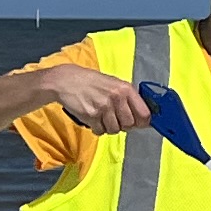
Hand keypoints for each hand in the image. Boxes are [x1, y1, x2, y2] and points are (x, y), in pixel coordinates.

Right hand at [41, 62, 155, 133]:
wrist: (66, 80)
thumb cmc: (92, 82)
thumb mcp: (115, 84)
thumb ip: (129, 99)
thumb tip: (144, 117)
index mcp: (126, 89)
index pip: (144, 114)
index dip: (143, 122)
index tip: (140, 124)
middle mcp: (117, 97)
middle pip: (130, 124)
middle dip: (123, 125)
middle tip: (115, 118)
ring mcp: (104, 107)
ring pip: (115, 129)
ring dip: (109, 127)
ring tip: (102, 117)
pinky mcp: (91, 115)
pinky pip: (101, 130)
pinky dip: (97, 128)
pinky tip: (94, 118)